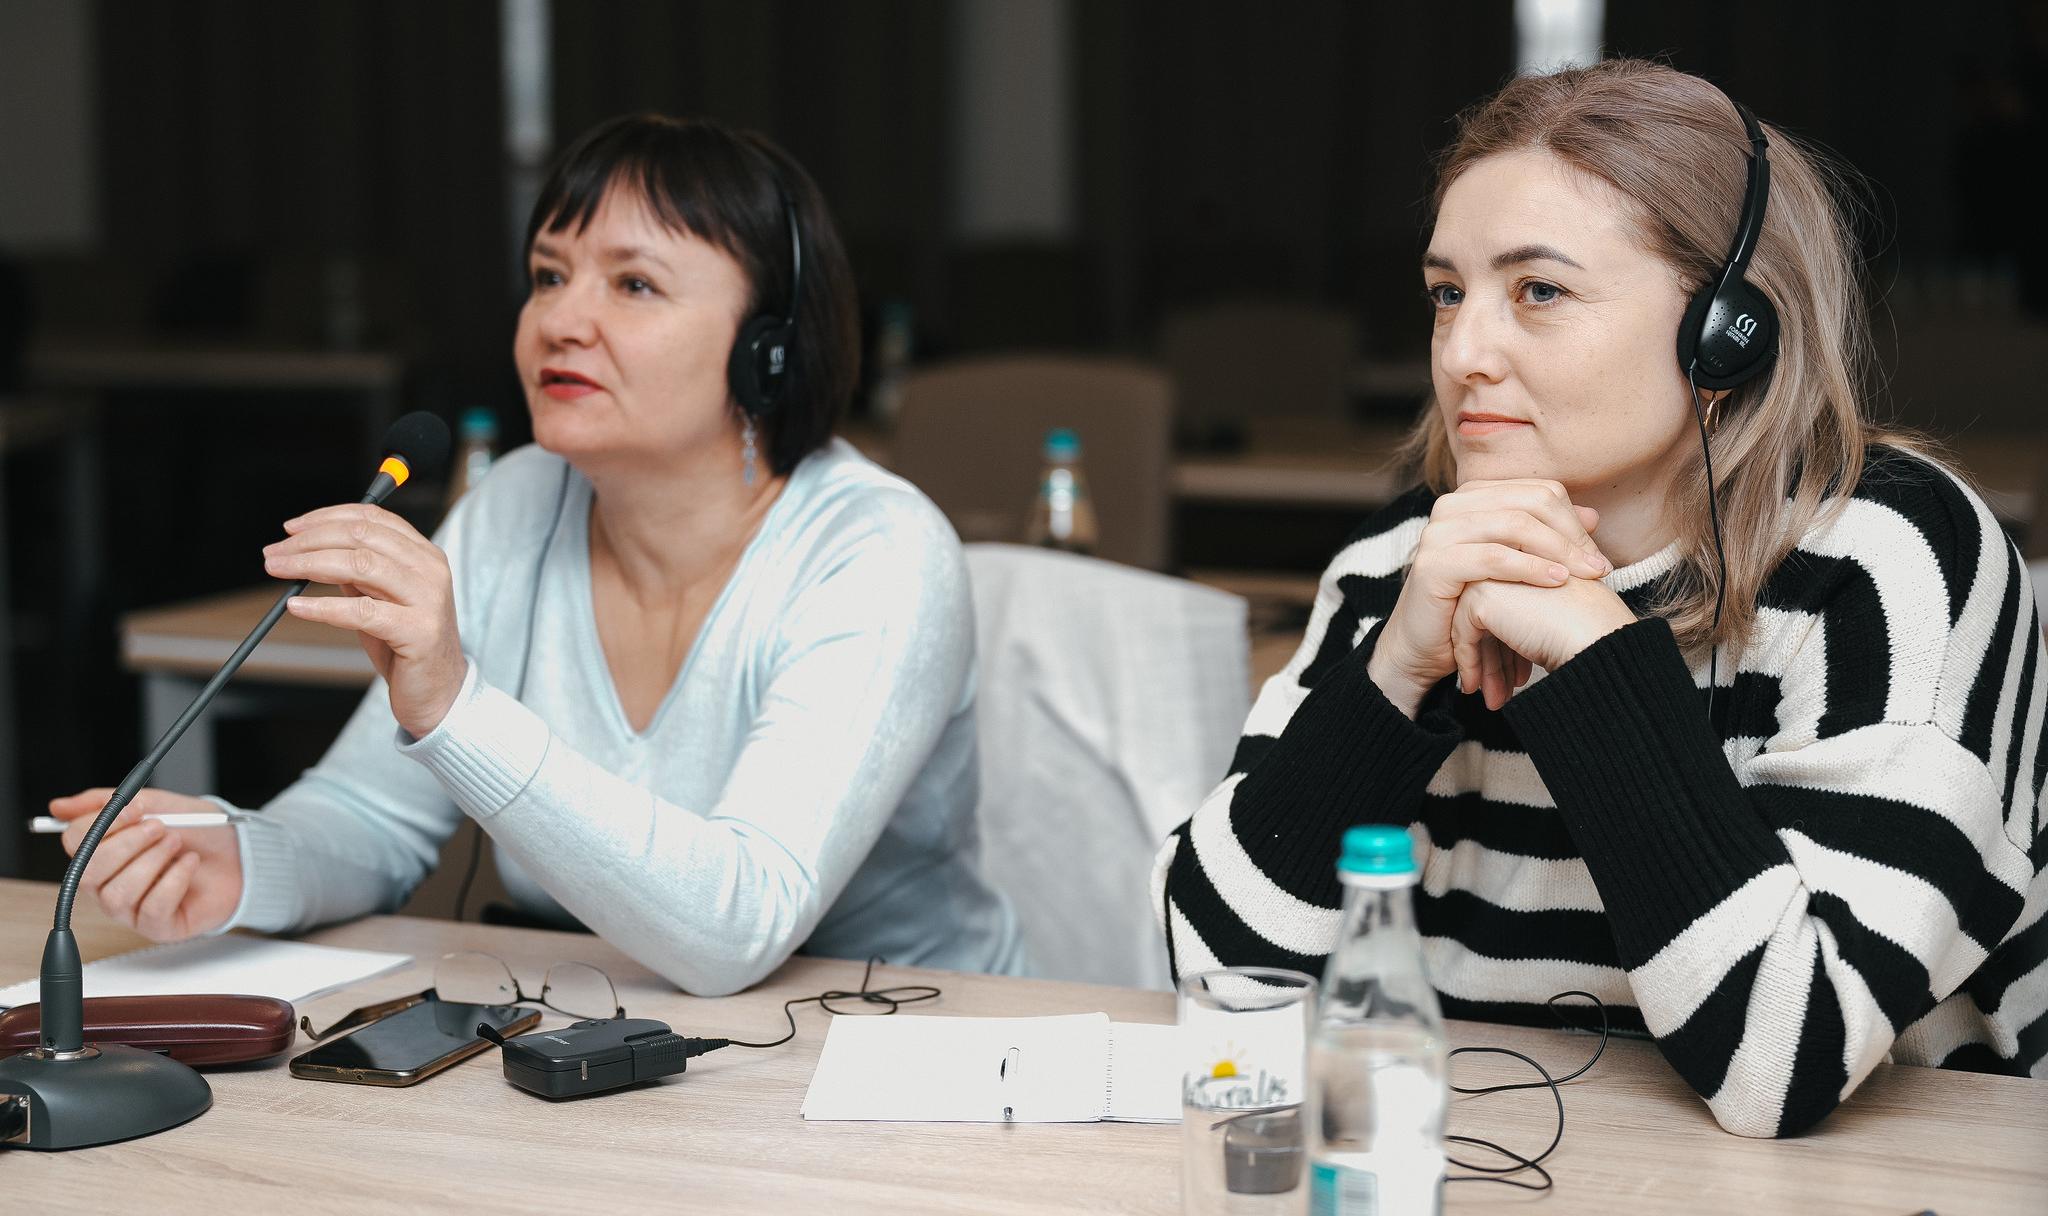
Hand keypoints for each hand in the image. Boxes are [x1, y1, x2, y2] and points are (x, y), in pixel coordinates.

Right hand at [48, 787, 242, 940]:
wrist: (241, 852)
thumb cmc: (198, 832)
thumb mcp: (157, 803)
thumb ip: (107, 802)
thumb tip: (60, 806)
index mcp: (103, 853)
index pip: (75, 843)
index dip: (103, 824)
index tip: (136, 808)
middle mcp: (110, 884)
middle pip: (89, 872)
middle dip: (128, 844)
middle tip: (160, 827)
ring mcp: (132, 909)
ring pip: (118, 893)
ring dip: (152, 862)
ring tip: (177, 845)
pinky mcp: (158, 927)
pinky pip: (152, 909)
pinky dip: (174, 880)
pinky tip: (189, 864)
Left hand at [265, 504, 465, 737]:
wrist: (439, 690)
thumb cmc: (407, 644)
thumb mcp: (382, 598)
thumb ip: (357, 572)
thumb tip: (309, 550)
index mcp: (424, 554)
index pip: (372, 518)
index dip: (326, 517)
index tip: (291, 529)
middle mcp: (429, 569)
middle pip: (361, 536)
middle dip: (309, 540)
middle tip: (275, 553)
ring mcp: (427, 599)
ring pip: (359, 566)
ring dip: (309, 564)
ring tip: (280, 571)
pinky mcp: (418, 630)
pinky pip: (361, 612)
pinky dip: (323, 607)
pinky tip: (297, 607)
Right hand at [1367, 480, 1611, 716]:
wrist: (1425, 646)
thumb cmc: (1472, 605)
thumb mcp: (1517, 566)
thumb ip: (1549, 537)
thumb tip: (1593, 516)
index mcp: (1473, 498)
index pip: (1538, 491)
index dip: (1574, 521)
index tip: (1596, 556)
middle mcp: (1452, 506)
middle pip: (1529, 503)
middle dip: (1570, 536)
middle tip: (1598, 568)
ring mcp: (1438, 532)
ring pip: (1513, 524)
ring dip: (1557, 550)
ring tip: (1584, 576)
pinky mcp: (1433, 564)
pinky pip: (1492, 557)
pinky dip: (1529, 568)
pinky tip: (1556, 582)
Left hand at [1450, 576, 1637, 709]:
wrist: (1597, 638)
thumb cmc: (1595, 631)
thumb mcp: (1562, 617)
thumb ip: (1532, 619)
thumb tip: (1514, 638)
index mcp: (1538, 562)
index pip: (1513, 604)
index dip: (1511, 645)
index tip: (1514, 677)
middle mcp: (1514, 560)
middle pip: (1492, 615)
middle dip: (1495, 659)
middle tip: (1497, 694)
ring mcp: (1493, 573)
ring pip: (1475, 624)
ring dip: (1484, 665)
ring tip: (1492, 699)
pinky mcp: (1480, 594)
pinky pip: (1463, 633)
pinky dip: (1469, 662)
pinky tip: (1476, 688)